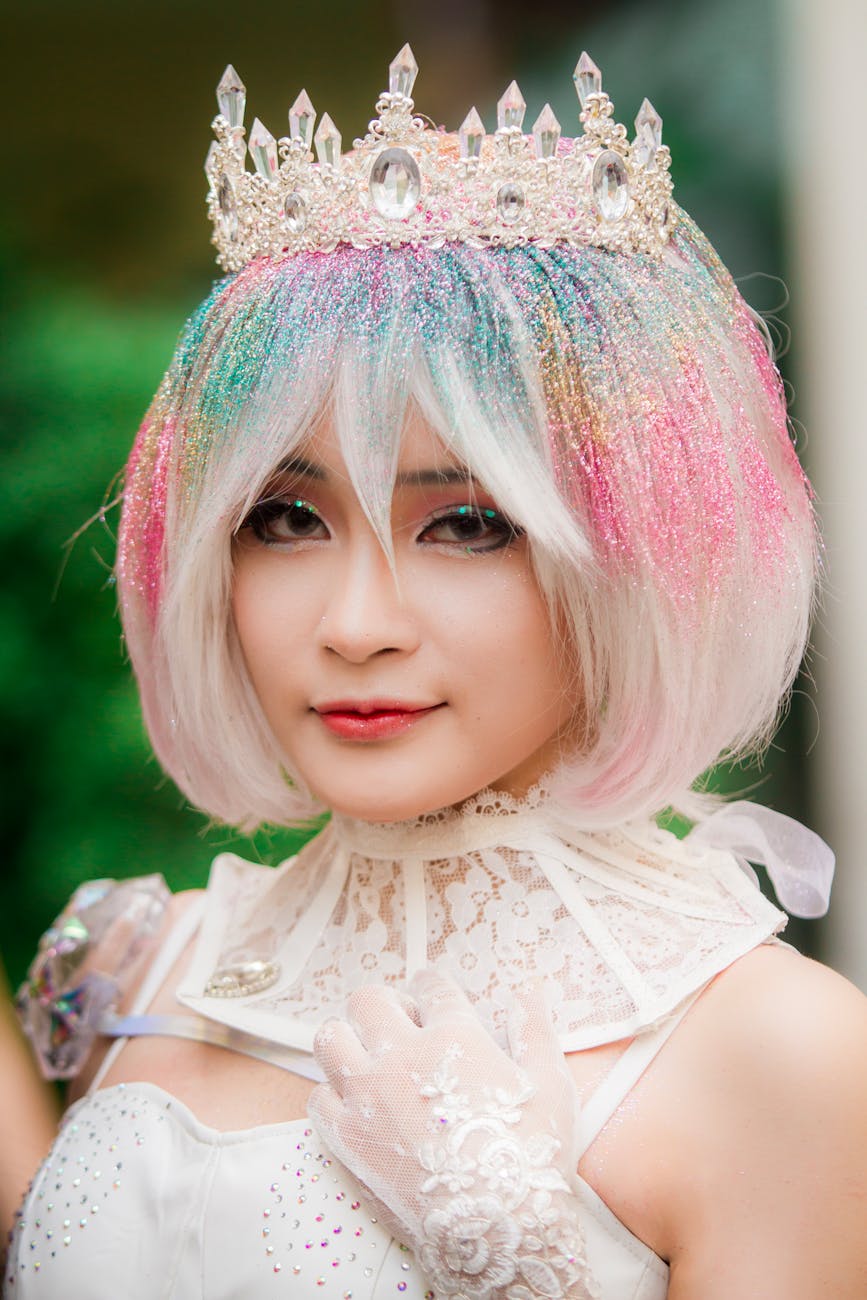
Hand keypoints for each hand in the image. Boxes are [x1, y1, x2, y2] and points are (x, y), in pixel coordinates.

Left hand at [309, 971, 597, 1298]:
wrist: (491, 1229)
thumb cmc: (528, 1158)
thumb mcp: (550, 1086)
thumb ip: (535, 1030)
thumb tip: (529, 989)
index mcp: (453, 1037)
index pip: (432, 984)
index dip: (433, 984)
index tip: (434, 993)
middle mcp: (402, 1056)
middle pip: (369, 1000)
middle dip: (384, 1004)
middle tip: (401, 1024)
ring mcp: (367, 1096)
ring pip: (330, 1038)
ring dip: (348, 1039)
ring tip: (369, 1056)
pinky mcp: (346, 1137)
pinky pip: (317, 1098)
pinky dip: (332, 1096)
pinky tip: (355, 1105)